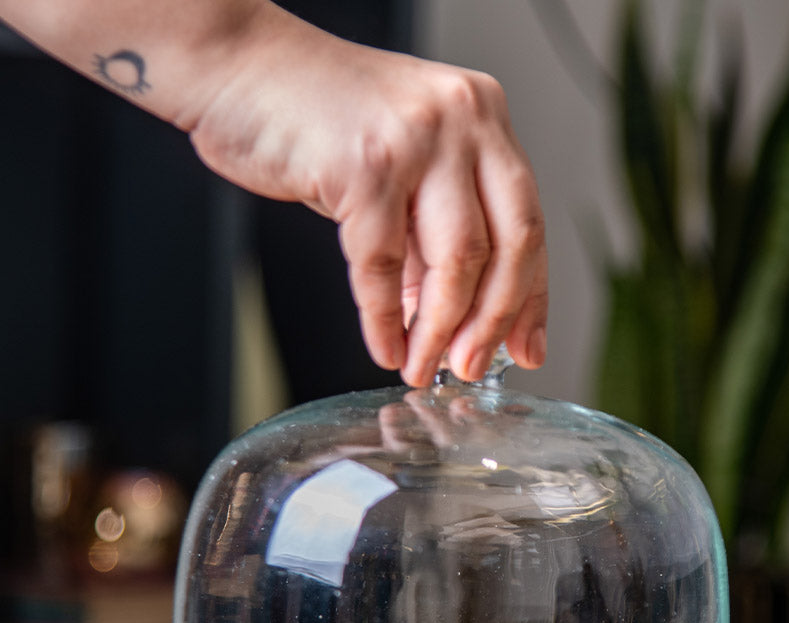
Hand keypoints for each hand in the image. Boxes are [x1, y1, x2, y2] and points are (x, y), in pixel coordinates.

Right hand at [187, 9, 547, 386]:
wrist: (237, 66)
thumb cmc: (313, 118)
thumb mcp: (400, 168)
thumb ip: (433, 231)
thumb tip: (458, 317)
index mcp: (482, 116)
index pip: (528, 223)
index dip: (530, 298)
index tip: (527, 349)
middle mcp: (463, 119)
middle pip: (508, 246)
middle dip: (490, 323)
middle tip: (469, 368)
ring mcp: (418, 140)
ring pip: (455, 262)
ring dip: (438, 332)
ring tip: (421, 369)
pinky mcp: (366, 166)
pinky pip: (384, 266)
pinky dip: (384, 320)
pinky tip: (384, 348)